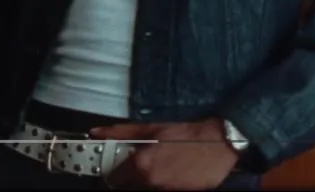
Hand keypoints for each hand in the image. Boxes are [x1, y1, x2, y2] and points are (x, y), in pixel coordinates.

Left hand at [90, 119, 239, 189]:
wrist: (219, 143)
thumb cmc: (186, 133)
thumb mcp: (152, 129)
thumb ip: (121, 132)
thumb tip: (96, 132)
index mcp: (140, 165)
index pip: (114, 179)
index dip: (116, 173)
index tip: (121, 168)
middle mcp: (150, 182)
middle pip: (129, 188)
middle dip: (134, 178)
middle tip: (145, 167)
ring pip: (148, 190)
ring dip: (150, 182)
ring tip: (164, 168)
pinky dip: (166, 185)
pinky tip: (175, 175)